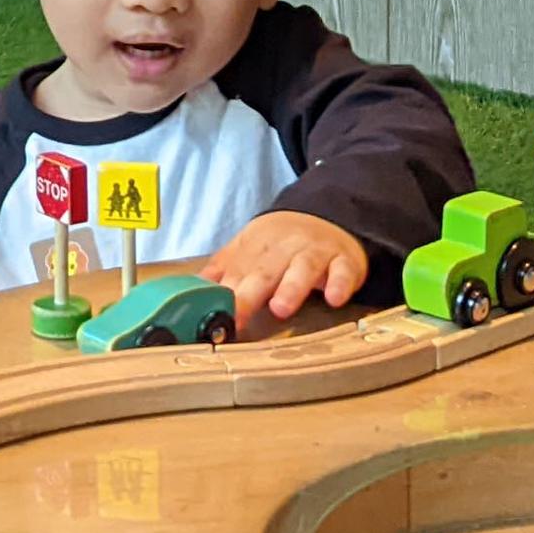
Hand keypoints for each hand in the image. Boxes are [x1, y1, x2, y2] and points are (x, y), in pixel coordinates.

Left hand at [203, 210, 367, 321]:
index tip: (214, 316)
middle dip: (251, 294)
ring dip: (291, 288)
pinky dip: (339, 284)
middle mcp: (284, 250)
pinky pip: (343, 272)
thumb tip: (189, 289)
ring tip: (281, 308)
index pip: (237, 272)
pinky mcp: (344, 261)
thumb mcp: (248, 249)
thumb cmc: (281, 243)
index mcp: (256, 248)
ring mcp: (315, 254)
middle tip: (239, 316)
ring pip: (303, 268)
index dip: (225, 295)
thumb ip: (222, 270)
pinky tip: (334, 298)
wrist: (326, 216)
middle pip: (266, 271)